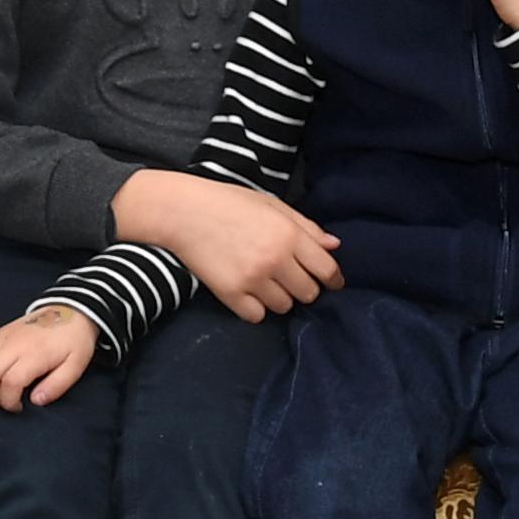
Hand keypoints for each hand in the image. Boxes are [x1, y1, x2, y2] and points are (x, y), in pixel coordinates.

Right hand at [0, 305, 96, 410]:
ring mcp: (1, 337)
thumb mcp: (75, 366)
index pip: (10, 382)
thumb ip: (56, 386)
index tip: (19, 407)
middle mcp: (13, 344)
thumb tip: (35, 401)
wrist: (70, 310)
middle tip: (6, 401)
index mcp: (34, 353)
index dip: (10, 402)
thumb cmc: (73, 340)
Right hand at [113, 168, 341, 319]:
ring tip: (264, 281)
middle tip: (289, 277)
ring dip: (280, 298)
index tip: (331, 282)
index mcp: (288, 234)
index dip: (333, 279)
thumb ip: (306, 226)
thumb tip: (334, 246)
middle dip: (304, 287)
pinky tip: (247, 291)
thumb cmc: (229, 202)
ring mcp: (253, 279)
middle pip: (308, 293)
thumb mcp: (272, 205)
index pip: (326, 269)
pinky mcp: (230, 294)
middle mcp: (275, 259)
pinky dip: (255, 308)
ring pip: (284, 307)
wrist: (183, 212)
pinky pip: (257, 316)